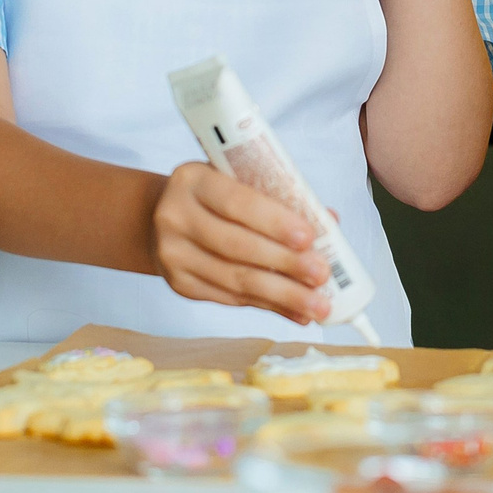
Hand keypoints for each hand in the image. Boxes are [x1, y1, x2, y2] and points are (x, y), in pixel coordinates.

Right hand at [151, 162, 330, 324]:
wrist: (163, 220)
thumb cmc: (216, 197)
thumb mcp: (238, 181)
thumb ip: (279, 197)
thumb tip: (329, 222)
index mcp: (193, 180)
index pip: (236, 202)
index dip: (274, 222)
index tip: (309, 238)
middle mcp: (175, 216)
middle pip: (237, 246)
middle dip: (285, 263)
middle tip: (321, 274)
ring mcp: (173, 254)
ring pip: (235, 279)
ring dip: (283, 295)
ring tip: (318, 305)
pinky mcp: (180, 284)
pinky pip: (231, 299)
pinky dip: (269, 306)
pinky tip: (296, 312)